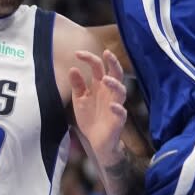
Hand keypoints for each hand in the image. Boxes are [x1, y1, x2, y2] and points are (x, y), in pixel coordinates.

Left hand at [69, 49, 126, 165]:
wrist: (96, 141)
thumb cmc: (90, 117)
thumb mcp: (80, 99)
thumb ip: (77, 85)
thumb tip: (73, 68)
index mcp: (100, 85)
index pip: (97, 67)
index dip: (89, 58)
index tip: (77, 53)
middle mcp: (109, 93)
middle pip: (116, 73)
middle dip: (113, 63)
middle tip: (107, 53)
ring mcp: (115, 105)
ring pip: (121, 91)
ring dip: (115, 84)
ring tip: (106, 79)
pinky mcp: (118, 120)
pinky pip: (121, 113)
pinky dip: (118, 108)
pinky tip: (112, 106)